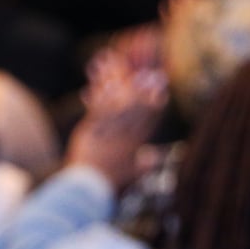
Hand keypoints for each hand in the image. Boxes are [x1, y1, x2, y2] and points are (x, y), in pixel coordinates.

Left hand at [65, 48, 167, 190]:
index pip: (150, 116)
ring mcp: (109, 133)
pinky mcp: (91, 132)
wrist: (89, 188)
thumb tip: (152, 158)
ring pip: (115, 103)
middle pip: (136, 104)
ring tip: (108, 60)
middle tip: (137, 59)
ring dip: (112, 80)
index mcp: (136, 142)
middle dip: (138, 80)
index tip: (160, 78)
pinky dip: (98, 96)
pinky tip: (95, 83)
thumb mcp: (131, 173)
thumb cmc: (108, 181)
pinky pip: (97, 111)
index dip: (156, 96)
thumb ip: (143, 164)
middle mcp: (125, 135)